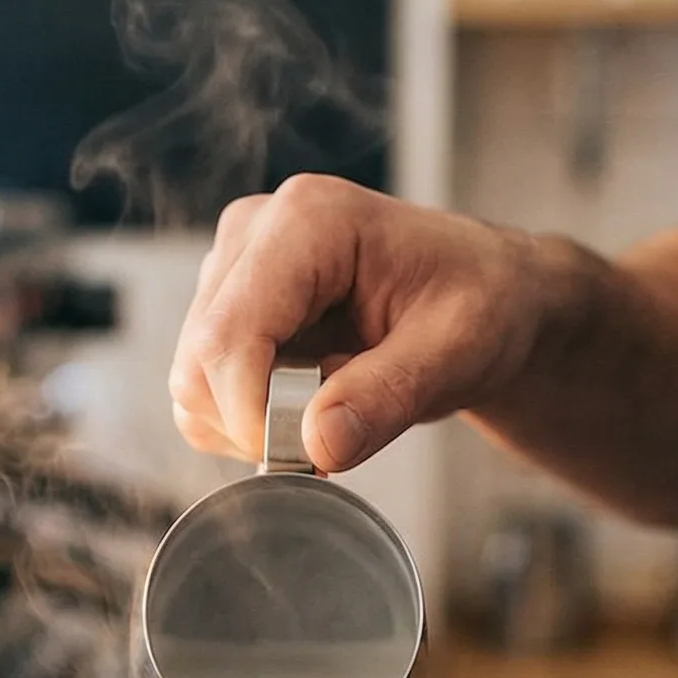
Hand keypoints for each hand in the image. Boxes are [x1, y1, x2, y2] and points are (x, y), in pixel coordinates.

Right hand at [168, 176, 563, 471]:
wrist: (484, 295)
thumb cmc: (481, 303)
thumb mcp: (459, 352)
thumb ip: (389, 396)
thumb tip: (318, 445)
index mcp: (309, 221)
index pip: (230, 335)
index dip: (251, 414)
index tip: (306, 456)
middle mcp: (254, 232)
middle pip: (199, 362)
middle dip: (254, 423)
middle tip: (336, 433)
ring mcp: (233, 268)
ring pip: (192, 381)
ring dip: (251, 424)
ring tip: (334, 406)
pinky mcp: (227, 306)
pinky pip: (203, 389)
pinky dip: (247, 419)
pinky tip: (309, 402)